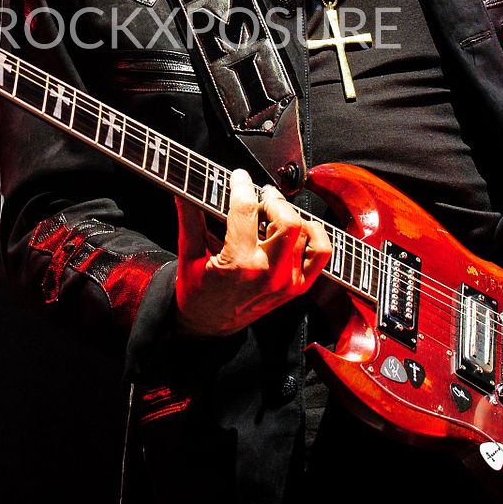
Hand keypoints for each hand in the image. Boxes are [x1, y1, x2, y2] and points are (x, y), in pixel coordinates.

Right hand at [174, 168, 331, 338]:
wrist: (209, 327)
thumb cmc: (197, 293)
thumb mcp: (189, 254)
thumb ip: (189, 217)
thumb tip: (181, 189)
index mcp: (237, 263)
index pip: (245, 210)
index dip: (241, 185)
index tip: (238, 176)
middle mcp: (267, 273)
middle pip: (287, 220)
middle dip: (272, 201)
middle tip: (258, 196)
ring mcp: (286, 282)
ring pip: (305, 233)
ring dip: (289, 216)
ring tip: (272, 213)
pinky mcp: (297, 287)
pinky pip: (321, 253)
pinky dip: (315, 235)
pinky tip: (298, 227)